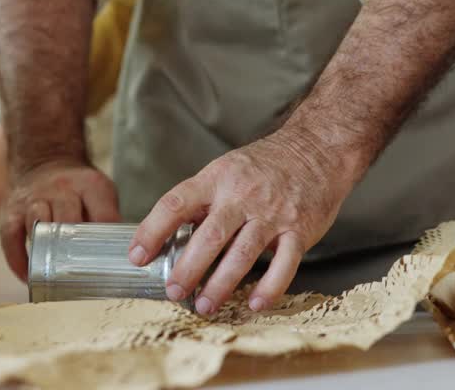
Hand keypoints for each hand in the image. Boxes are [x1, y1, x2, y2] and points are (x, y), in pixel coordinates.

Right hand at [0, 159, 120, 279]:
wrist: (47, 162)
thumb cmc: (79, 189)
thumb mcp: (101, 193)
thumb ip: (109, 218)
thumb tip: (123, 254)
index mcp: (89, 185)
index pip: (102, 213)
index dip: (106, 239)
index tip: (110, 262)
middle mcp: (60, 189)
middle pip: (67, 218)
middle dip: (73, 247)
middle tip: (80, 275)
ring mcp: (34, 199)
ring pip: (37, 224)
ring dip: (45, 252)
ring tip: (51, 279)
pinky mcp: (13, 210)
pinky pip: (11, 236)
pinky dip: (18, 258)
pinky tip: (27, 277)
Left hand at [128, 130, 352, 314]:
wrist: (317, 149)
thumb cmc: (265, 165)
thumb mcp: (226, 169)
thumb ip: (202, 200)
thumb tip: (170, 235)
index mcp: (217, 179)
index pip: (176, 202)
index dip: (152, 230)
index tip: (137, 256)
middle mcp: (243, 196)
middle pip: (210, 236)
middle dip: (188, 268)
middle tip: (173, 291)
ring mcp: (273, 214)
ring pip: (242, 254)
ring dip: (221, 284)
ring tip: (204, 305)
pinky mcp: (299, 230)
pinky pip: (284, 265)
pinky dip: (269, 288)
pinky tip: (254, 303)